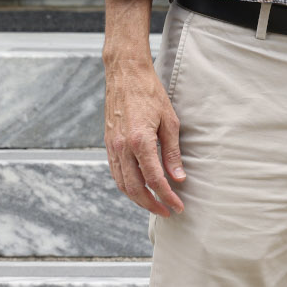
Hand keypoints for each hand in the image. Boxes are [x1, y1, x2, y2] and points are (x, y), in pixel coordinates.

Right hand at [104, 54, 185, 215]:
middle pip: (135, 188)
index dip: (167, 196)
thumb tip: (178, 178)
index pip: (154, 179)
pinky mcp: (108, 144)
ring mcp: (112, 147)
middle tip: (167, 212)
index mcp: (140, 141)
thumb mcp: (170, 120)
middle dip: (152, 204)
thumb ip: (172, 152)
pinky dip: (127, 186)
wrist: (125, 74)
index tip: (178, 206)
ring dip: (138, 199)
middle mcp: (122, 147)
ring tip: (154, 204)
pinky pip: (116, 173)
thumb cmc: (151, 93)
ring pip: (122, 184)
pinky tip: (139, 188)